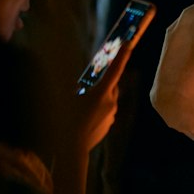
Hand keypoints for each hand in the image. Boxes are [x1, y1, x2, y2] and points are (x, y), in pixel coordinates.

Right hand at [74, 38, 134, 152]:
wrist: (70, 149)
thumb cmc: (65, 120)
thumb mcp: (67, 97)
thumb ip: (79, 87)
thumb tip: (83, 82)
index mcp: (101, 93)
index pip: (115, 70)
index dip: (122, 55)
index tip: (128, 44)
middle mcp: (111, 102)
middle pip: (110, 85)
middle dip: (102, 83)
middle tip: (88, 85)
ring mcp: (111, 115)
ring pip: (107, 100)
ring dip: (98, 98)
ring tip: (80, 107)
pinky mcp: (109, 125)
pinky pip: (105, 112)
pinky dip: (97, 111)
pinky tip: (83, 118)